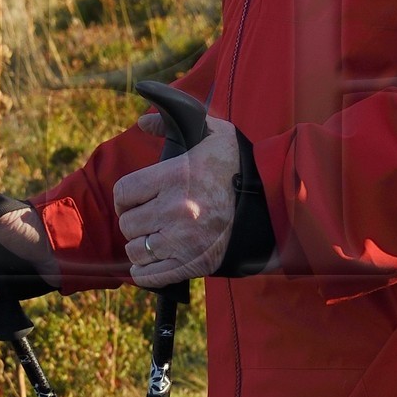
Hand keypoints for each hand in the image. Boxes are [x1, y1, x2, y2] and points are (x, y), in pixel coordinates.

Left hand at [114, 117, 240, 285]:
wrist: (272, 204)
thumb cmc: (239, 167)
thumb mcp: (214, 133)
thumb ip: (172, 121)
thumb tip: (143, 121)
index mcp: (174, 177)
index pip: (123, 192)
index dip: (126, 196)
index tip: (135, 197)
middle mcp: (174, 210)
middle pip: (127, 223)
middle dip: (135, 219)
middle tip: (148, 217)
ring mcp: (182, 241)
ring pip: (136, 249)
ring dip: (141, 245)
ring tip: (153, 238)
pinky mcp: (192, 264)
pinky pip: (151, 275)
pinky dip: (145, 271)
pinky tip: (149, 263)